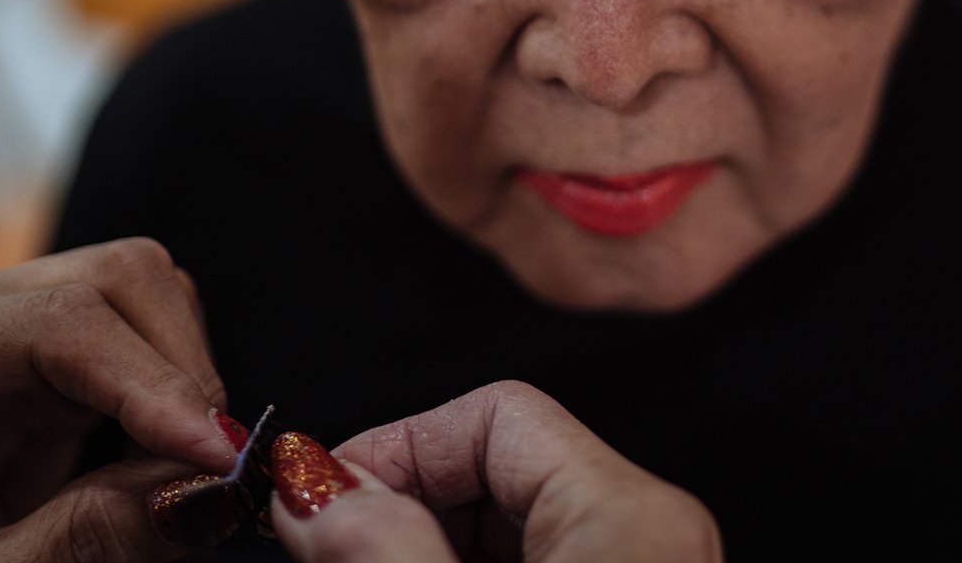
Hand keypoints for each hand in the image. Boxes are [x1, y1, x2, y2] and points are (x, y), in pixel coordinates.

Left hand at [0, 238, 238, 562]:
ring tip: (178, 472)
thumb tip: (204, 487)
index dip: (154, 382)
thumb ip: (80, 541)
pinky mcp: (35, 353)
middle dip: (180, 371)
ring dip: (182, 375)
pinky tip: (155, 459)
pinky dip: (170, 390)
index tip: (217, 454)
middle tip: (213, 472)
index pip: (57, 324)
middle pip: (112, 280)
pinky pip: (138, 333)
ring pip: (139, 292)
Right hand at [268, 381, 720, 562]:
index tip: (313, 505)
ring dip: (422, 549)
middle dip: (399, 509)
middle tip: (325, 558)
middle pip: (496, 471)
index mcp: (631, 513)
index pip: (493, 413)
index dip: (392, 448)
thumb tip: (310, 486)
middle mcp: (650, 538)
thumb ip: (388, 555)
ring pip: (505, 534)